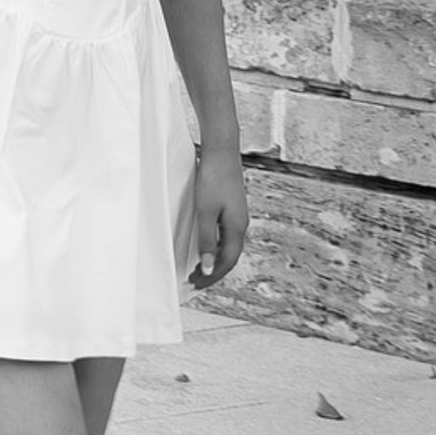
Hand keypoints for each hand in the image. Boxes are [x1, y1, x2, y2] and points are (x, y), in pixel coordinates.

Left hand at [190, 144, 248, 285]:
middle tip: (194, 281)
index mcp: (237, 228)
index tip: (194, 284)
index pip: (226, 262)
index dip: (211, 276)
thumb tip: (209, 268)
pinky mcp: (233, 207)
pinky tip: (206, 245)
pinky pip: (226, 235)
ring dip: (214, 260)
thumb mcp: (205, 212)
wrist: (222, 150)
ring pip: (228, 247)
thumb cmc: (213, 178)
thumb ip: (207, 241)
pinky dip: (216, 246)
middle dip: (213, 272)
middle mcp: (241, 224)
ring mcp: (238, 215)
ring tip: (198, 268)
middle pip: (229, 257)